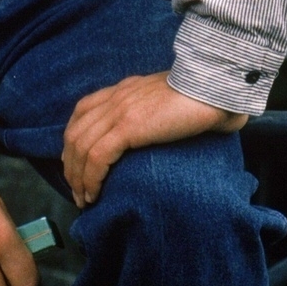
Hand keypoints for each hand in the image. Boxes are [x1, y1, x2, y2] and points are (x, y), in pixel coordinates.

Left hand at [62, 71, 245, 208]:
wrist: (215, 86)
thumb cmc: (205, 95)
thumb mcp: (170, 98)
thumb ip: (158, 109)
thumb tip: (164, 127)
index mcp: (125, 89)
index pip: (83, 112)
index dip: (74, 141)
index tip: (78, 164)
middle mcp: (117, 97)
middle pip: (75, 133)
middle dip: (71, 166)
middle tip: (78, 190)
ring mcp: (120, 110)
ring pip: (81, 147)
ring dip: (78, 178)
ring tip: (85, 199)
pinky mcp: (129, 126)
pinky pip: (97, 157)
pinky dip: (90, 179)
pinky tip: (94, 194)